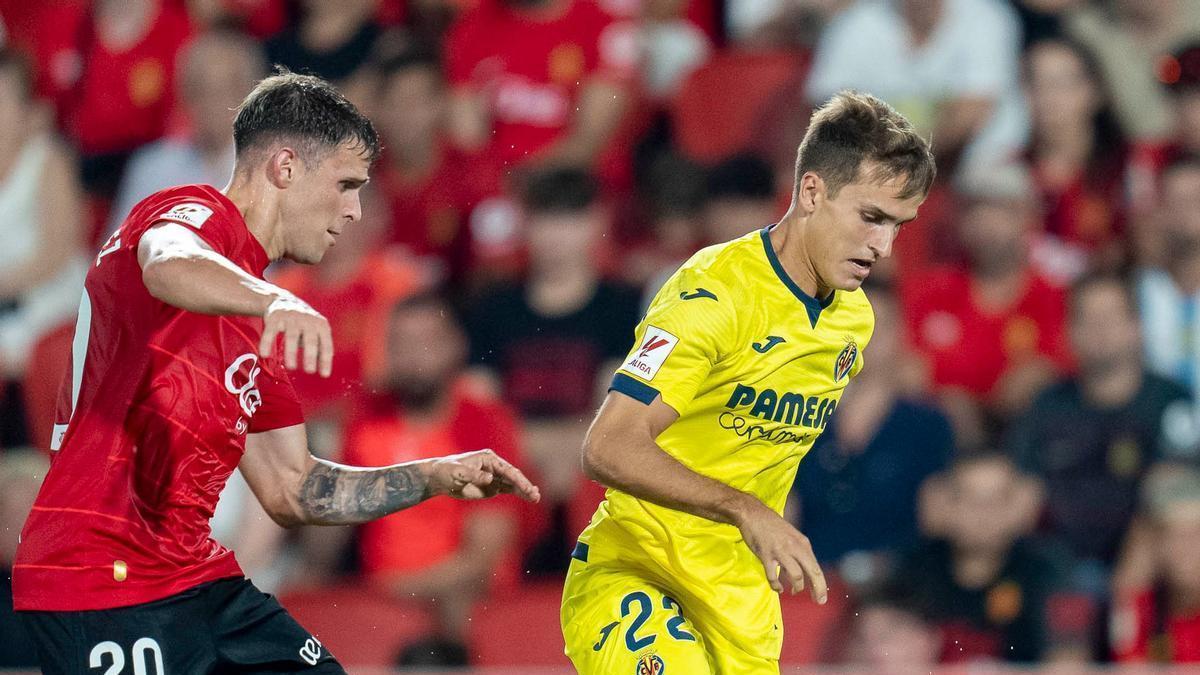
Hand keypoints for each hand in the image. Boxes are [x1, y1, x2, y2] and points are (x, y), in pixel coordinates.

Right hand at [259, 294, 333, 376]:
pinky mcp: (275, 318)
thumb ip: (320, 350)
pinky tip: (264, 355)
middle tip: (309, 371)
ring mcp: (291, 318)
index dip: (325, 360)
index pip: (326, 345)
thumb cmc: (304, 325)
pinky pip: (271, 331)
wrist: (285, 301)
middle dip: (310, 356)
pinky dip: (267, 343)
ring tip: (291, 367)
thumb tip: (324, 373)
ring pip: (291, 336)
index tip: (324, 375)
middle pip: (310, 340)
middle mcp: (308, 321)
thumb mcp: (316, 333)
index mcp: (321, 326)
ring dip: (291, 352)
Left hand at [426, 449, 540, 502]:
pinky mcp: (492, 487)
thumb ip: (474, 475)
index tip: (527, 489)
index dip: (518, 480)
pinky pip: (508, 489)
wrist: (440, 478)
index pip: (508, 470)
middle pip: (514, 476)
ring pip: (514, 483)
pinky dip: (519, 493)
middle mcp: (495, 466)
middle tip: (535, 495)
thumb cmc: (448, 471)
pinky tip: (529, 496)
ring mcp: (494, 477)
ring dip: (525, 490)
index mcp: (489, 458)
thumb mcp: (459, 473)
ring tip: (536, 498)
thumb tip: (490, 478)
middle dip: (525, 486)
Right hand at [735, 499, 826, 603]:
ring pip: (796, 575)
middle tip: (819, 602)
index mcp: (803, 543)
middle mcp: (795, 547)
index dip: (821, 584)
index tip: (822, 597)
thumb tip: (803, 572)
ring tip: (793, 591)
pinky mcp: (766, 555)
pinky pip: (773, 576)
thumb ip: (798, 552)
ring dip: (796, 587)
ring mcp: (781, 551)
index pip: (816, 568)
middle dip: (818, 589)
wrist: (752, 513)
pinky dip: (776, 586)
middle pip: (812, 572)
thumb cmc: (772, 526)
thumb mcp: (791, 536)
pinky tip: (778, 588)